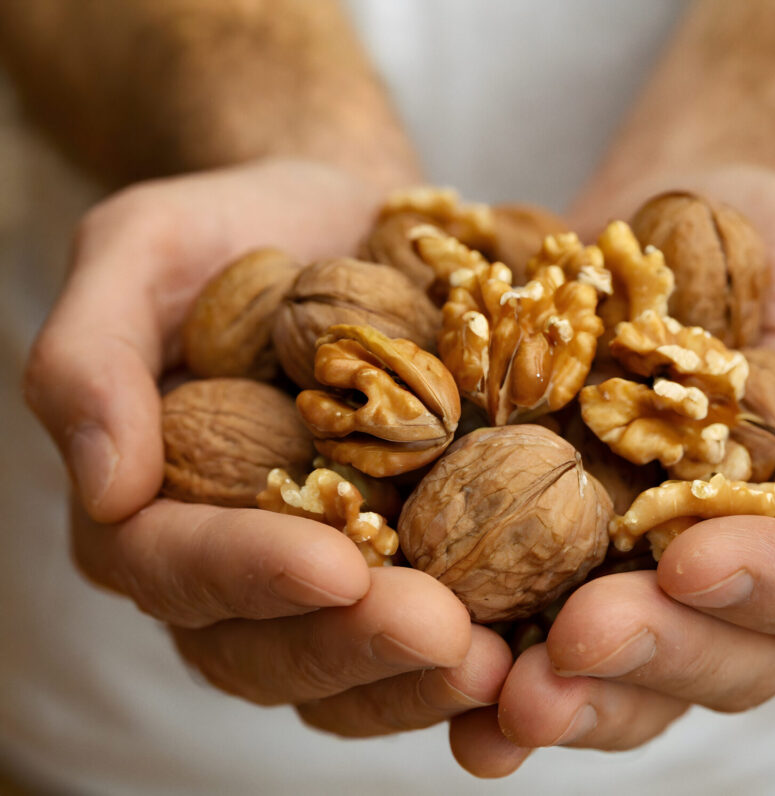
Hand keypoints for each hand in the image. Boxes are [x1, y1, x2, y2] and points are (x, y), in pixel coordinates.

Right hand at [25, 159, 511, 735]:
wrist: (348, 217)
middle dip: (353, 646)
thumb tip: (102, 488)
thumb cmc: (240, 226)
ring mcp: (319, 573)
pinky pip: (425, 632)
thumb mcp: (145, 247)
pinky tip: (533, 645)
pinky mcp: (401, 561)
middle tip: (443, 634)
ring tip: (497, 664)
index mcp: (150, 502)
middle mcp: (230, 561)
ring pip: (346, 670)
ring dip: (419, 678)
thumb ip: (92, 354)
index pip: (176, 565)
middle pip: (267, 645)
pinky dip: (472, 651)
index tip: (335, 568)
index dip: (249, 575)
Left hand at [450, 167, 774, 774]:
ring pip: (644, 675)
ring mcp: (664, 576)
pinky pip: (553, 638)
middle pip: (735, 655)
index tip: (695, 559)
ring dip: (583, 697)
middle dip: (661, 652)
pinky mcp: (580, 563)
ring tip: (512, 698)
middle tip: (582, 640)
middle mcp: (766, 569)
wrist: (662, 213)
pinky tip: (468, 704)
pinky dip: (513, 678)